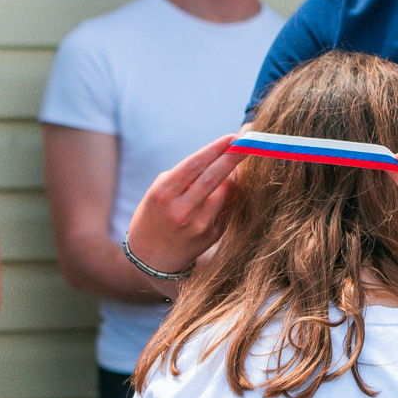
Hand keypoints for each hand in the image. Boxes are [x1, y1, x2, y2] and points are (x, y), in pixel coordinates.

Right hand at [124, 132, 241, 281]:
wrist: (151, 258)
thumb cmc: (154, 216)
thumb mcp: (157, 193)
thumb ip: (183, 177)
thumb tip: (217, 160)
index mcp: (164, 194)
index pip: (195, 165)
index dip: (215, 149)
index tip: (231, 138)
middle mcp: (181, 211)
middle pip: (213, 178)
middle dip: (232, 158)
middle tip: (246, 144)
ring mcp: (198, 226)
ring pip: (225, 193)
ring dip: (232, 178)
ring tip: (232, 168)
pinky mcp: (211, 236)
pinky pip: (226, 208)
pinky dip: (228, 197)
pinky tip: (226, 191)